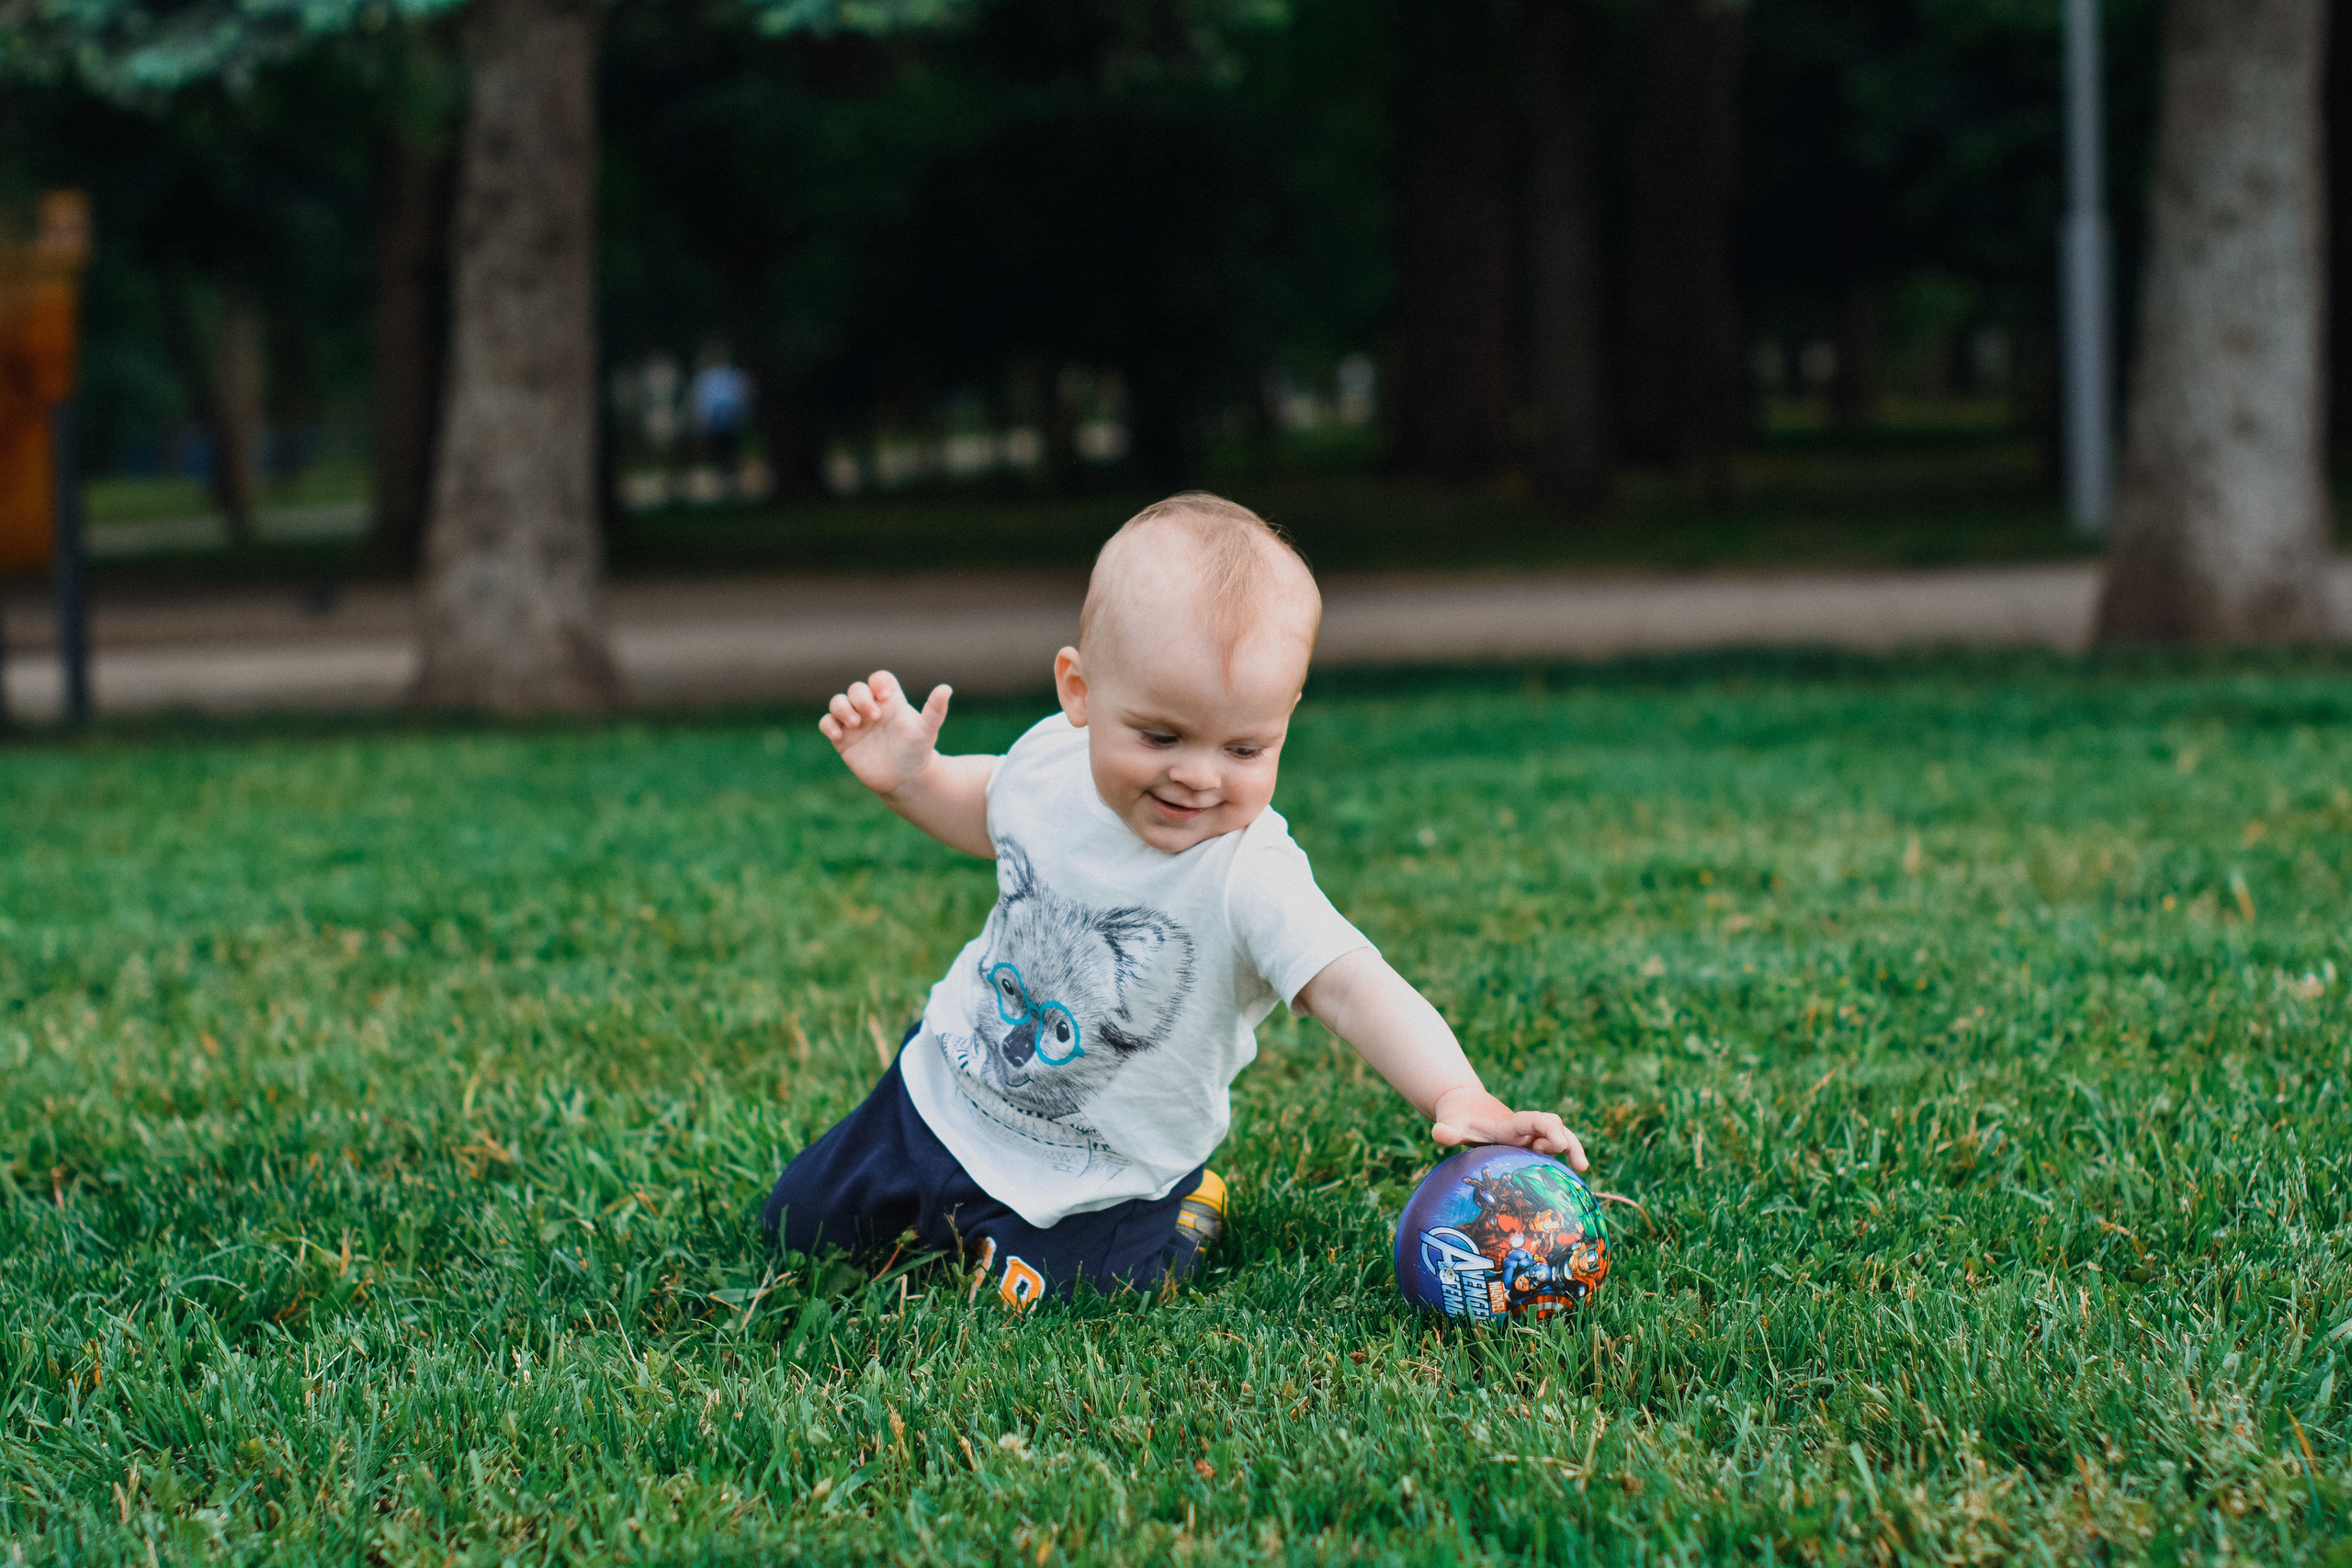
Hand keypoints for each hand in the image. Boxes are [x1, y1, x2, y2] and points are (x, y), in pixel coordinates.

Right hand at [819, 670, 951, 798]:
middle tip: (874, 716)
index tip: (884, 696)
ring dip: (842, 707)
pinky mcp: (843, 739)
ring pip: (837, 702)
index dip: (878, 682)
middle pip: (856, 688)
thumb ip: (935, 710)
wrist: (905, 780)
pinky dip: (828, 724)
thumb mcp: (927, 730)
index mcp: (891, 702)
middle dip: (861, 698)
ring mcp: (855, 723)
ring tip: (855, 724)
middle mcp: (871, 709)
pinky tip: (839, 735)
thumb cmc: (918, 752)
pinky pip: (826, 723)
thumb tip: (946, 688)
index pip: (879, 679)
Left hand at [1430, 1086, 1588, 1170]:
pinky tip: (1566, 1182)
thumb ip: (1447, 1129)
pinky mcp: (1527, 1148)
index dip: (1548, 1129)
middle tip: (1580, 1165)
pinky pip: (1550, 1153)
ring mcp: (1528, 1138)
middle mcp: (1524, 1129)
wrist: (1462, 1105)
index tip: (1557, 1143)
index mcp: (1511, 1123)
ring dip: (1571, 1149)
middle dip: (1569, 1142)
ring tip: (1581, 1170)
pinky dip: (1560, 1162)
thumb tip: (1439, 1135)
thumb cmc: (1457, 1115)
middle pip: (1555, 1128)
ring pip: (1557, 1139)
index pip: (1535, 1121)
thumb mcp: (1450, 1121)